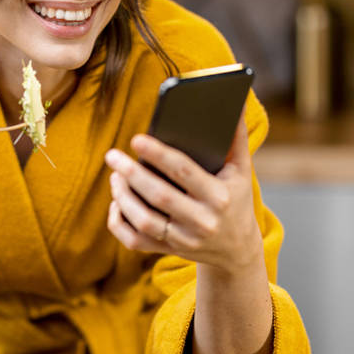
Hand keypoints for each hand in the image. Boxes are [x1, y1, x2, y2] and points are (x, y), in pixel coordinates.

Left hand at [105, 116, 262, 273]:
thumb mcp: (241, 170)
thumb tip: (233, 102)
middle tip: (112, 156)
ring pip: (144, 221)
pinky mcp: (169, 251)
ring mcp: (184, 240)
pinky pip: (135, 240)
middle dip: (132, 174)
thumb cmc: (236, 199)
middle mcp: (202, 221)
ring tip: (114, 175)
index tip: (136, 139)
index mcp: (219, 197)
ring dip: (123, 197)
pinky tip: (116, 202)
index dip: (159, 154)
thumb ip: (235, 137)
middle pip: (160, 196)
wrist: (237, 249)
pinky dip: (119, 222)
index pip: (184, 172)